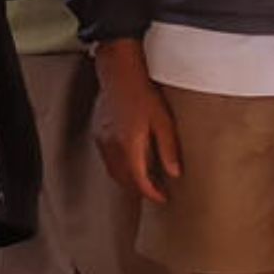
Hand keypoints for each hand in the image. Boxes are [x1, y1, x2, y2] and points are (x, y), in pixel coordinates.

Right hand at [91, 40, 182, 202]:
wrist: (119, 74)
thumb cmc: (144, 95)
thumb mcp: (164, 122)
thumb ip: (168, 149)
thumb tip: (175, 173)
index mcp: (129, 145)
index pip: (139, 180)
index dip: (152, 193)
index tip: (163, 198)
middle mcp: (112, 146)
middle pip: (123, 179)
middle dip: (139, 190)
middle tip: (156, 193)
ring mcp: (102, 140)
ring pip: (113, 171)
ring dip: (128, 180)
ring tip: (145, 182)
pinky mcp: (99, 133)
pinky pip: (107, 159)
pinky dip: (119, 167)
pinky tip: (131, 163)